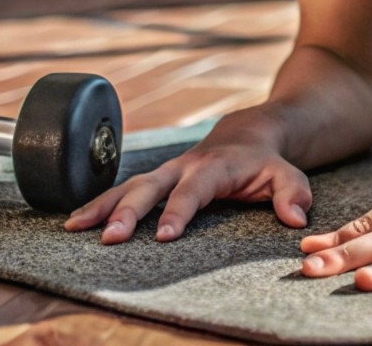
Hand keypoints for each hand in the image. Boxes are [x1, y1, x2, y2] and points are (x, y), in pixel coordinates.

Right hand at [64, 135, 310, 244]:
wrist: (247, 134)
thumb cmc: (266, 163)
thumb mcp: (289, 174)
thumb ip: (294, 194)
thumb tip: (296, 218)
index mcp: (214, 167)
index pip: (194, 190)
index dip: (179, 211)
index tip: (163, 235)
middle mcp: (183, 167)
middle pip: (151, 186)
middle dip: (129, 212)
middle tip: (110, 238)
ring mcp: (166, 171)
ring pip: (130, 186)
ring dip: (103, 206)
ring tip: (76, 227)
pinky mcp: (155, 178)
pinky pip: (124, 190)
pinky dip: (99, 204)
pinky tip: (75, 221)